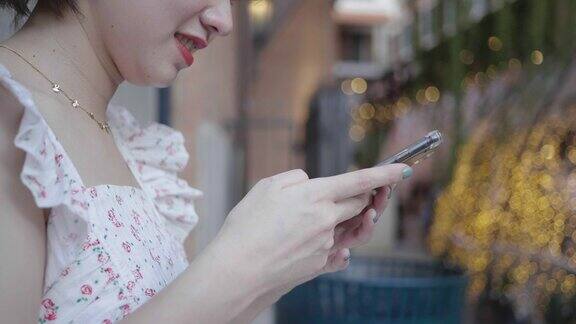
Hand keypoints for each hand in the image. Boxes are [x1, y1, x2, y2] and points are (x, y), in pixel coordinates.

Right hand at [208, 164, 410, 302]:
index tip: (403, 169)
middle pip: (360, 204)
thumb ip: (294, 179)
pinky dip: (332, 242)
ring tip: (328, 218)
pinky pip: (337, 249)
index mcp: (315, 196)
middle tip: (356, 192)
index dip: (385, 174)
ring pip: (350, 227)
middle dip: (364, 196)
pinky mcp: (320, 264)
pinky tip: (316, 240)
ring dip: (349, 219)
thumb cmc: (247, 226)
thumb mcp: (265, 188)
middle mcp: (327, 220)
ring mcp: (326, 244)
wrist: (238, 270)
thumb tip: (309, 183)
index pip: (360, 181)